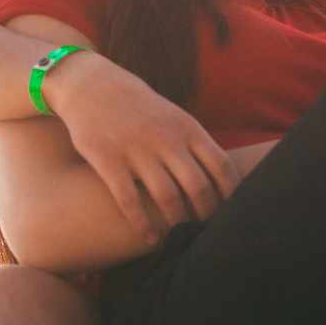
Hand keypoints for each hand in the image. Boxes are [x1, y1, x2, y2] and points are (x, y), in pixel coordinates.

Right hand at [41, 52, 237, 243]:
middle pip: (198, 186)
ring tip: (182, 239)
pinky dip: (142, 225)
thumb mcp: (173, 116)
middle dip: (207, 215)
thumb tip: (221, 177)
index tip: (235, 213)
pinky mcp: (108, 161)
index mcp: (187, 127)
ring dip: (178, 224)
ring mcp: (136, 150)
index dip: (232, 194)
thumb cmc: (139, 107)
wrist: (91, 85)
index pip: (221, 165)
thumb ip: (194, 144)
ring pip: (167, 198)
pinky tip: (150, 239)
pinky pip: (129, 201)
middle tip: (207, 233)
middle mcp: (166, 138)